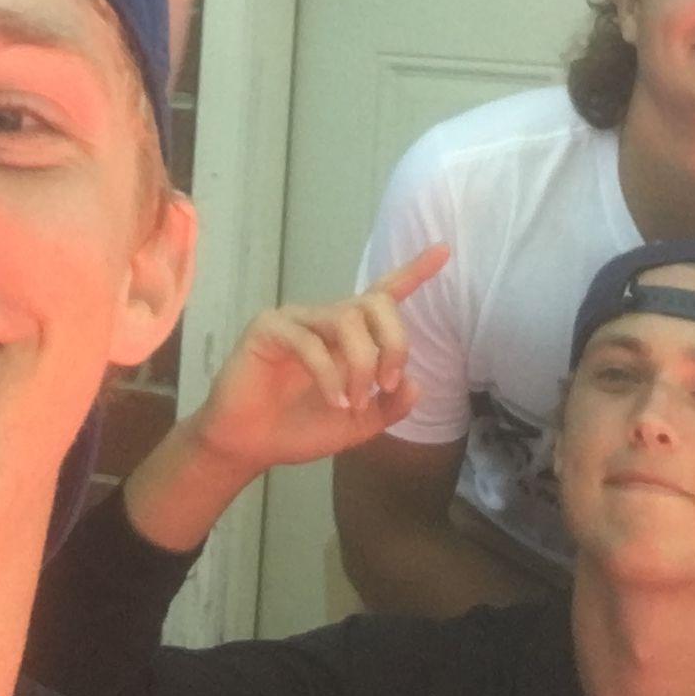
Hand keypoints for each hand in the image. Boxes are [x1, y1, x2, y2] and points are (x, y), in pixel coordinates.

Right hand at [188, 244, 450, 479]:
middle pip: (375, 303)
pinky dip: (329, 376)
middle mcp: (327, 319)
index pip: (385, 294)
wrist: (250, 446)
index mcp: (349, 336)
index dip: (414, 271)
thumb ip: (389, 407)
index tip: (444, 249)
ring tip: (352, 403)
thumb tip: (415, 383)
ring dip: (362, 365)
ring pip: (347, 319)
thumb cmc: (299, 428)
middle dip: (394, 342)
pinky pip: (310, 342)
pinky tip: (332, 402)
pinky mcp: (270, 329)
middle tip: (388, 384)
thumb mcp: (357, 425)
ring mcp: (297, 320)